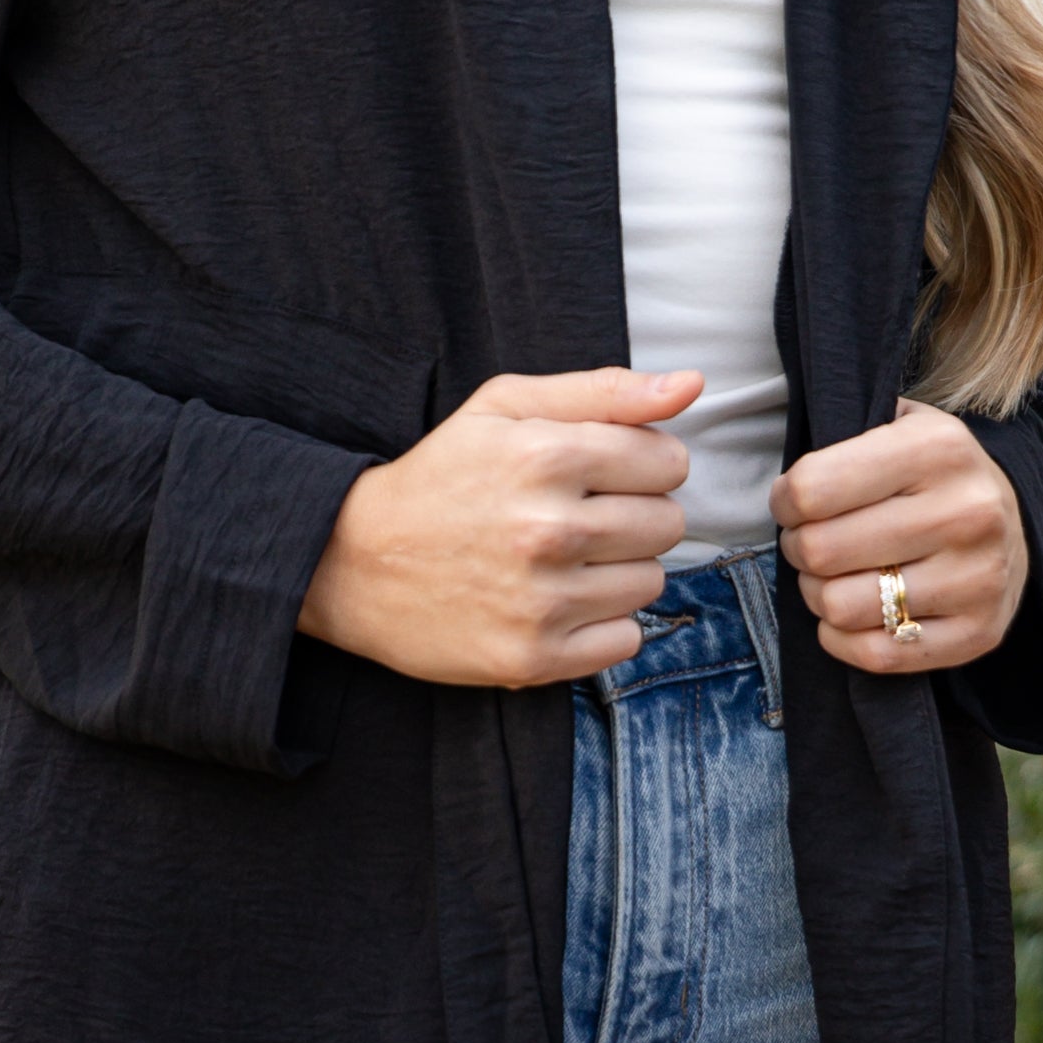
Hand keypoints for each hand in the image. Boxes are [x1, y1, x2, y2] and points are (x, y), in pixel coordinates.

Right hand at [299, 368, 701, 687]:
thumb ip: (604, 392)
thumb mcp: (505, 408)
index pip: (669, 461)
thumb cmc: (440, 477)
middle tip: (577, 517)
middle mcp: (549, 529)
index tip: (599, 474)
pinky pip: (625, 641)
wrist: (352, 563)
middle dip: (633, 516)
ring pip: (651, 583)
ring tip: (562, 561)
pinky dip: (601, 625)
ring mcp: (542, 600)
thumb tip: (691, 384)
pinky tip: (556, 603)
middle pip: (667, 523)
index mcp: (547, 456)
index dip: (640, 464)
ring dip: (618, 571)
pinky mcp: (533, 658)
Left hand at [773, 399, 1026, 676]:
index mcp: (940, 448)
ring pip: (841, 606)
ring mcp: (979, 578)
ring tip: (832, 576)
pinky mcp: (980, 632)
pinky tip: (852, 615)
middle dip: (799, 548)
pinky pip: (877, 655)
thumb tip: (788, 490)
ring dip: (818, 595)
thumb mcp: (896, 425)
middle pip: (822, 550)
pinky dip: (844, 639)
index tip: (794, 503)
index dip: (785, 501)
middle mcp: (968, 512)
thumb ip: (842, 435)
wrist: (1010, 521)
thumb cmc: (928, 473)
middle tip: (810, 542)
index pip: (811, 489)